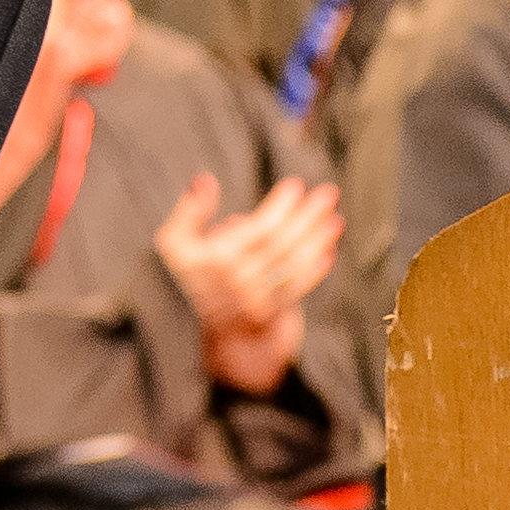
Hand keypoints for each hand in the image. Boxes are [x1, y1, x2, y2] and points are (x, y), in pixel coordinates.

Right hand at [151, 172, 340, 397]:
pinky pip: (297, 288)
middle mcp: (239, 280)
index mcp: (216, 258)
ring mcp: (257, 299)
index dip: (280, 206)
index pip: (258, 228)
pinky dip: (314, 270)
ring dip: (318, 239)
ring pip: (294, 265)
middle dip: (308, 216)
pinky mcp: (270, 314)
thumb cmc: (189, 276)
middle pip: (282, 243)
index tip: (296, 185)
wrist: (195, 330)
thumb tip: (205, 180)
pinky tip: (329, 251)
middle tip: (329, 193)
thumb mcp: (174, 243)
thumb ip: (190, 211)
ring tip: (335, 218)